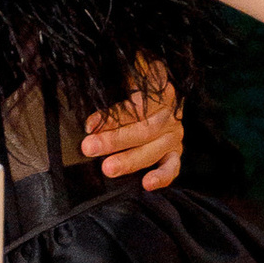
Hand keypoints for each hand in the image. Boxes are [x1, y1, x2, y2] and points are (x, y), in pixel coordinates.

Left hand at [81, 71, 183, 191]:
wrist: (158, 95)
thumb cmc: (134, 88)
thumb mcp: (126, 79)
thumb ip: (114, 86)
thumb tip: (90, 89)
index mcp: (158, 91)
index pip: (135, 106)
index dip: (111, 117)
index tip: (89, 125)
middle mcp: (168, 113)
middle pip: (143, 129)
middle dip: (113, 140)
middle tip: (89, 147)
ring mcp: (173, 134)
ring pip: (153, 149)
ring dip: (129, 160)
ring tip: (108, 168)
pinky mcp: (175, 152)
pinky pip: (171, 166)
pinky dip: (161, 176)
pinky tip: (147, 184)